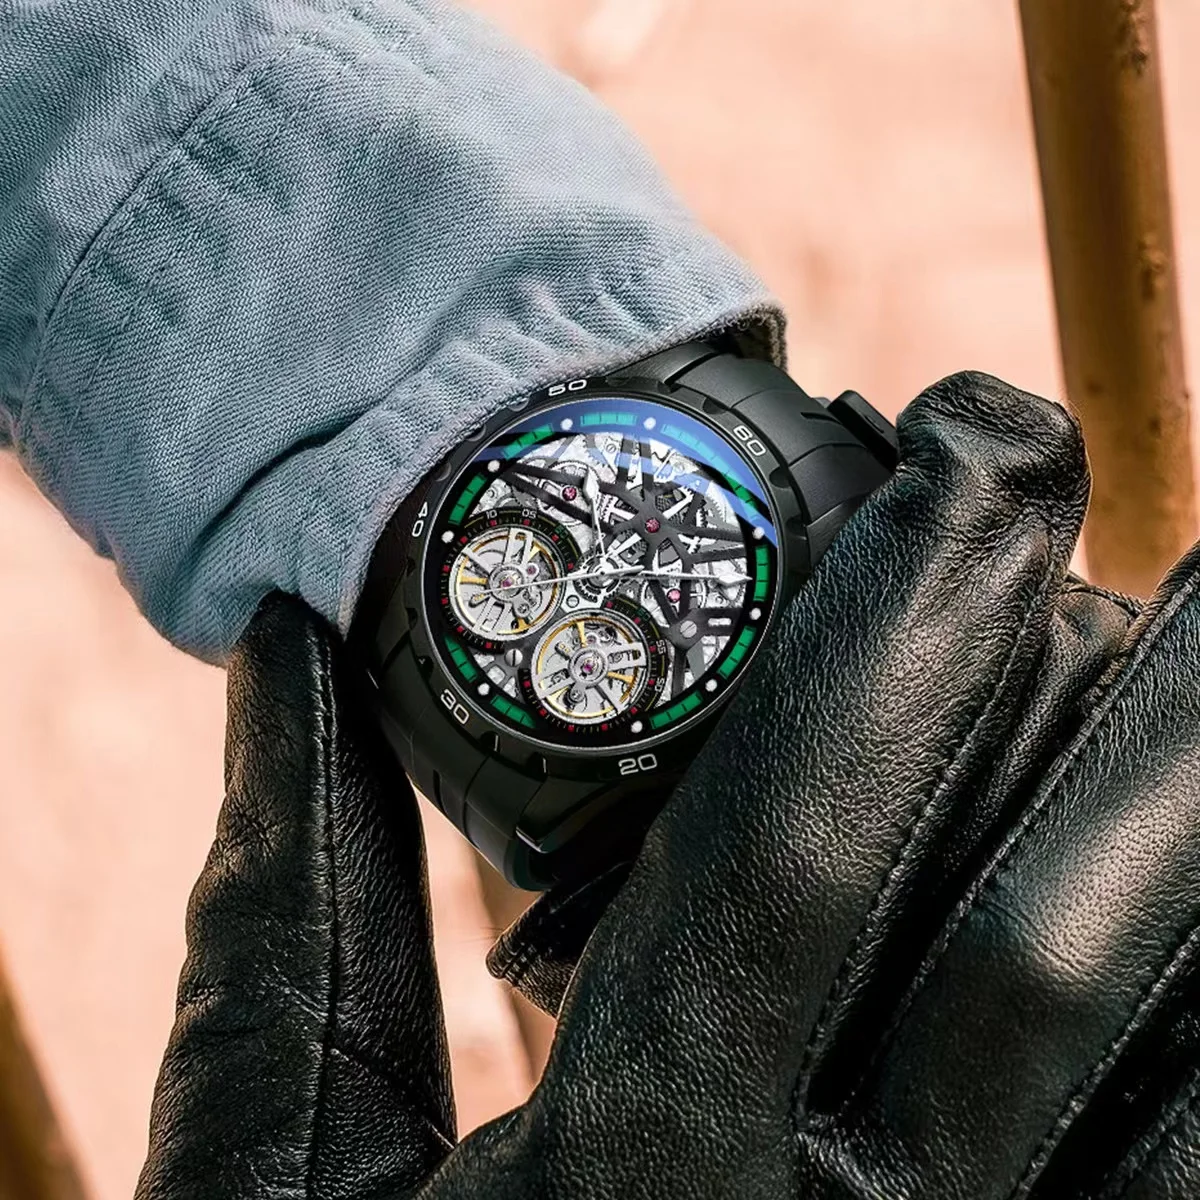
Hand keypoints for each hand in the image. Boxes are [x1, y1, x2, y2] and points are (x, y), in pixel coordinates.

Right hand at [137, 374, 1199, 1198]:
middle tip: (1198, 541)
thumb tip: (282, 652)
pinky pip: (1196, 1165)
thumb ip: (288, 908)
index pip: (798, 815)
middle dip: (1156, 700)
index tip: (987, 431)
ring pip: (1176, 1057)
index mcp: (620, 1170)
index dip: (911, 597)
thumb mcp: (275, 1184)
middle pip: (1054, 931)